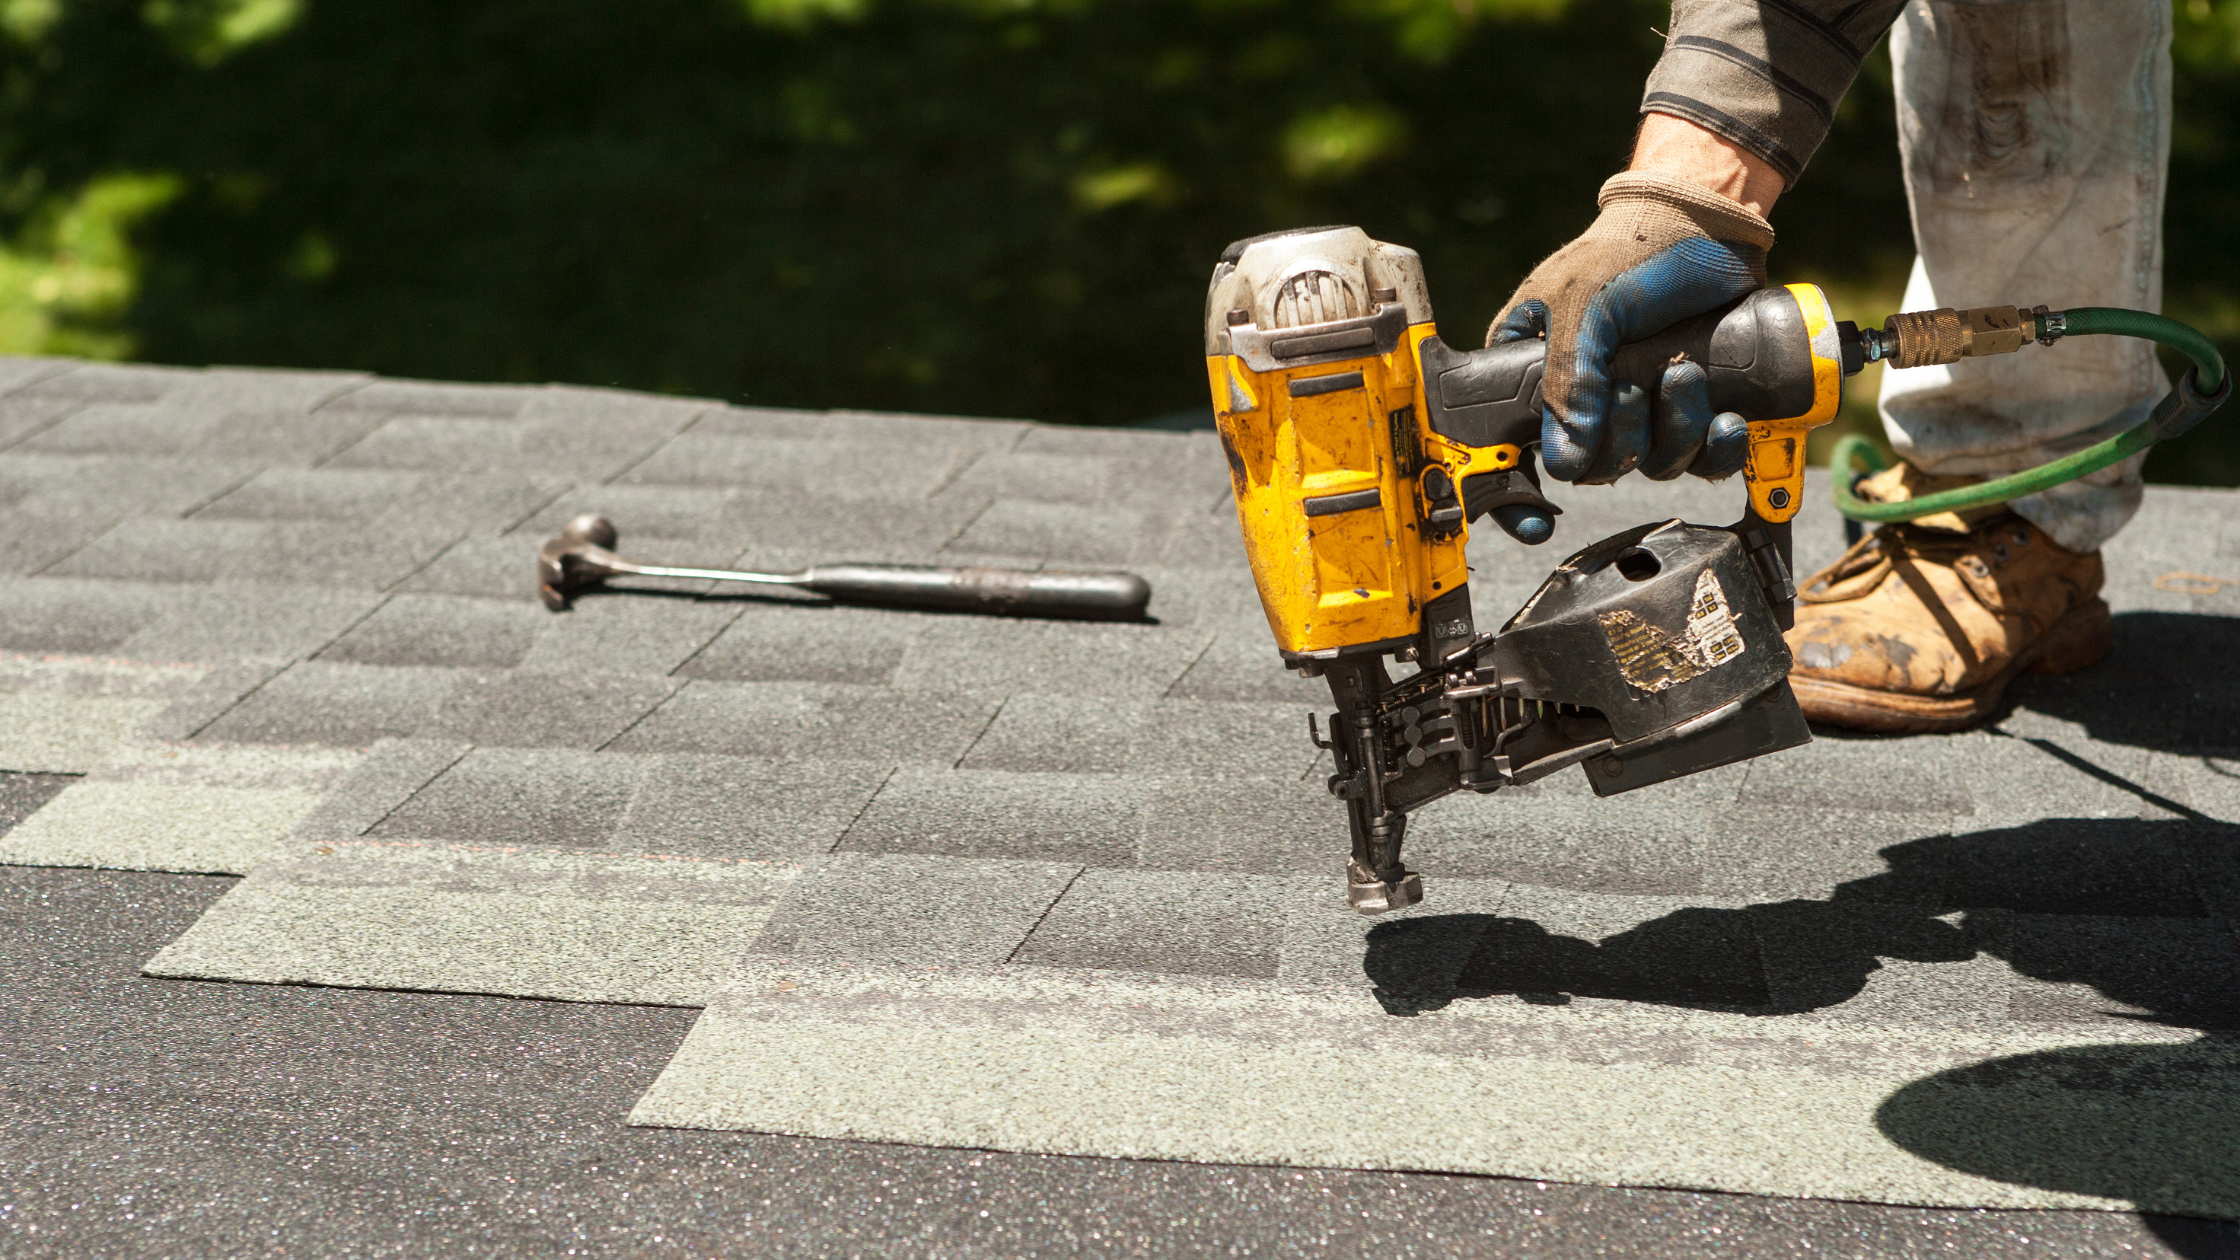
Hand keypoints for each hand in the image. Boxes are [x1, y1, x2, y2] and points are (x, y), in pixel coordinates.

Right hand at [1489, 170, 1774, 488]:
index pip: (1508, 448)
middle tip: (1634, 389)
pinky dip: (1716, 449)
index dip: (1514, 493)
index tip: (1533, 519)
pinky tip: (1727, 421)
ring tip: (1687, 377)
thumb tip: (1564, 460)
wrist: (1711, 223)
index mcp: (1533, 371)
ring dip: (1674, 433)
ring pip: (1648, 465)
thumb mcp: (1585, 304)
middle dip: (1623, 441)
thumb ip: (1568, 377)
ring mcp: (1639, 405)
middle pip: (1591, 468)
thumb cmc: (1633, 248)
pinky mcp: (1690, 407)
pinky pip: (1699, 459)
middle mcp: (1583, 397)